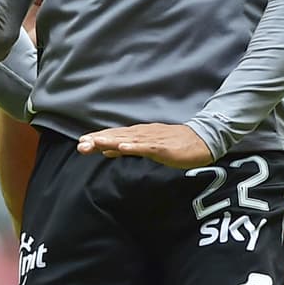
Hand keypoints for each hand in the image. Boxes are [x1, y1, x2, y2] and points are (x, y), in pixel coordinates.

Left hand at [76, 123, 214, 168]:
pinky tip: (123, 148)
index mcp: (139, 134)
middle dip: (99, 140)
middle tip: (81, 144)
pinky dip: (134, 147)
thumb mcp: (148, 147)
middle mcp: (143, 133)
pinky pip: (147, 147)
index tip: (81, 142)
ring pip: (129, 140)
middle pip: (118, 136)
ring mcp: (153, 139)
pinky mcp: (163, 147)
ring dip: (112, 141)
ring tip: (96, 142)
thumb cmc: (175, 144)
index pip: (115, 136)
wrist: (202, 140)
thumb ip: (127, 148)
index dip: (98, 138)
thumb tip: (107, 151)